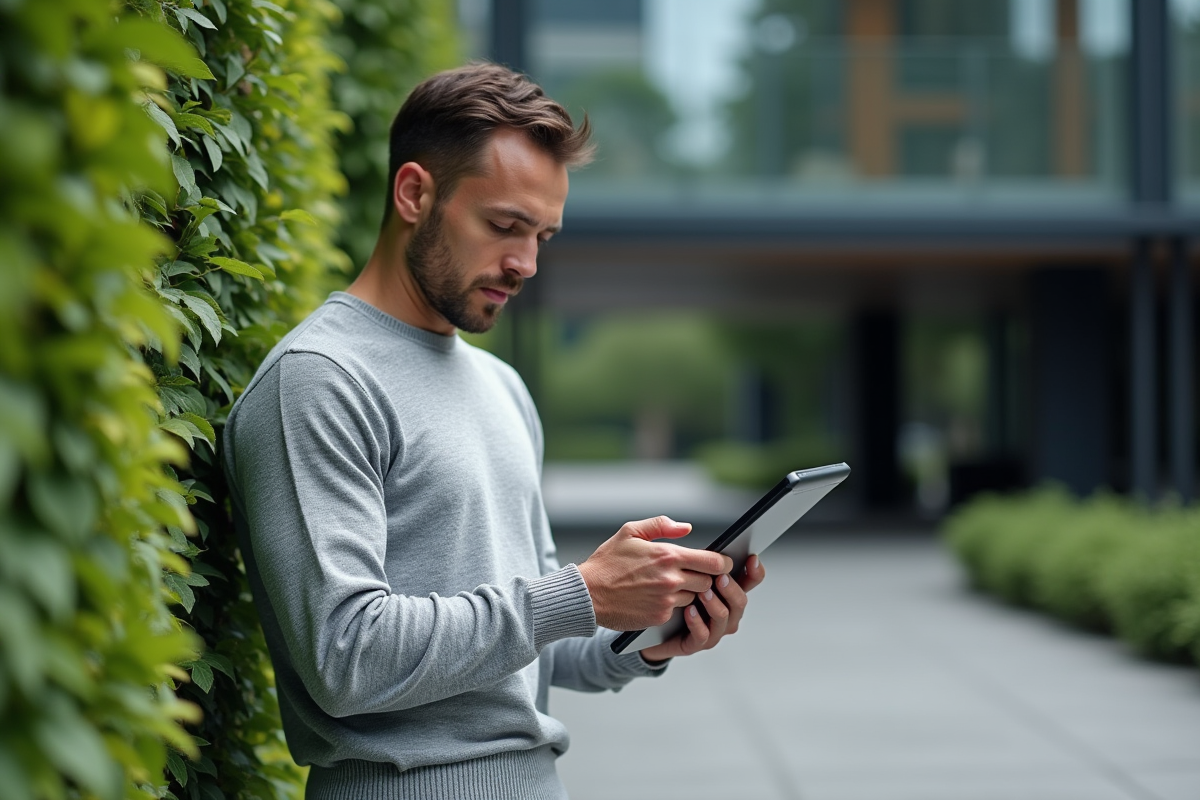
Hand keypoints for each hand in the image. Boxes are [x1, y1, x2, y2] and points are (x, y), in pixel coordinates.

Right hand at [577, 516, 732, 630]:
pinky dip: (675, 605)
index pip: (713, 562)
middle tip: (697, 574)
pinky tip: (660, 598)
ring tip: (674, 585)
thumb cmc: (607, 562)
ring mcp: (667, 600)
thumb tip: (687, 528)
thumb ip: (661, 525)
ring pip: (695, 597)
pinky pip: (679, 611)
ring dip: (690, 592)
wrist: (587, 594)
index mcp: (668, 555)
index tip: (723, 563)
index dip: (723, 563)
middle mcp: (671, 579)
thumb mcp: (629, 532)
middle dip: (706, 578)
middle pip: (709, 582)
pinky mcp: (660, 617)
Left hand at [639, 554, 766, 661]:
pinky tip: (689, 610)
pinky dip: (698, 623)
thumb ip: (679, 546)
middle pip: (741, 601)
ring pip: (726, 619)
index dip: (754, 571)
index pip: (749, 581)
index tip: (751, 558)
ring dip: (716, 605)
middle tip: (720, 577)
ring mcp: (712, 629)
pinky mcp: (694, 644)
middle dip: (732, 588)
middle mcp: (724, 611)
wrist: (643, 624)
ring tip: (703, 593)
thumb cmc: (661, 591)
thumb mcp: (674, 566)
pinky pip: (703, 636)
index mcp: (724, 591)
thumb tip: (686, 527)